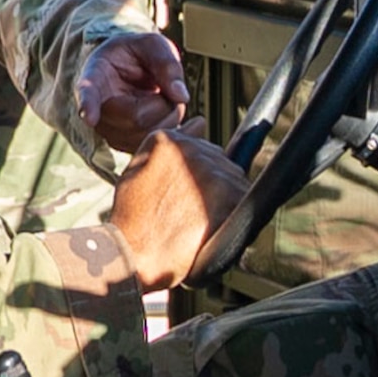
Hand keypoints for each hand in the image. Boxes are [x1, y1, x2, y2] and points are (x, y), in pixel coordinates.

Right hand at [77, 32, 189, 152]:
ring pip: (146, 134)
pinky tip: (165, 111)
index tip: (88, 117)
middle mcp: (96, 107)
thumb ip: (166, 64)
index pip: (89, 91)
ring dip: (168, 116)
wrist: (130, 70)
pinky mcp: (122, 144)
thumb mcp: (153, 45)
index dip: (88, 104)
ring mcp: (108, 130)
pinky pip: (152, 144)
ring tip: (162, 95)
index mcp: (96, 75)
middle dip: (163, 103)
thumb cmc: (137, 54)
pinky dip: (169, 128)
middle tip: (166, 85)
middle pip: (135, 117)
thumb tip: (181, 96)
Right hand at [108, 119, 248, 291]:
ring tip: (198, 220)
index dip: (199, 177)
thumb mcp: (138, 172)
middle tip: (191, 211)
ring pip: (235, 180)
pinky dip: (234, 215)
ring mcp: (210, 168)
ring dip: (225, 201)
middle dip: (214, 187)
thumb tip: (199, 122)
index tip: (188, 195)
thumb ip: (170, 145)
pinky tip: (211, 226)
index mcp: (167, 140)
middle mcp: (190, 148)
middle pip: (222, 162)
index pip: (203, 149)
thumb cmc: (133, 221)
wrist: (134, 254)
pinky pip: (244, 199)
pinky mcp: (227, 192)